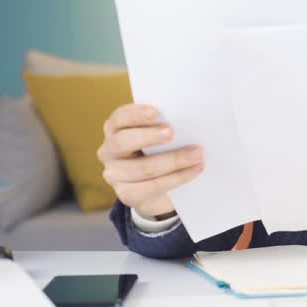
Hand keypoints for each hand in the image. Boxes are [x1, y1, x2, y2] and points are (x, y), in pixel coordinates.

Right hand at [97, 104, 203, 218]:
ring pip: (142, 168)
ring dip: (173, 160)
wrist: (159, 186)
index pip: (120, 117)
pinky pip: (151, 187)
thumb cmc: (160, 149)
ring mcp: (115, 174)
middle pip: (124, 142)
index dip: (136, 114)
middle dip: (149, 136)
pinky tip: (194, 170)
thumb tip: (186, 120)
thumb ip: (164, 126)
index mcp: (115, 128)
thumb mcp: (159, 135)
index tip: (157, 112)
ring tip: (197, 154)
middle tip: (172, 132)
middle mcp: (109, 150)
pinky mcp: (126, 194)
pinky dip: (177, 178)